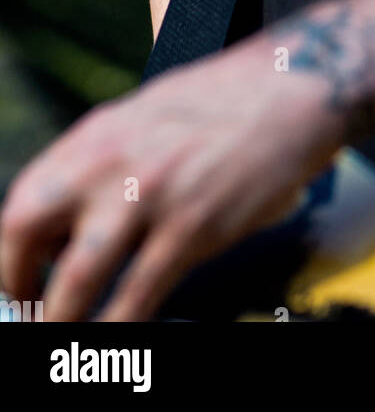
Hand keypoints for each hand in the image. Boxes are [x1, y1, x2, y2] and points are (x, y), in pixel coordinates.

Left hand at [0, 34, 343, 321]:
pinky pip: (140, 293)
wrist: (294, 88)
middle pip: (26, 230)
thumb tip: (67, 222)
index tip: (16, 284)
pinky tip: (117, 339)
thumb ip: (104, 163)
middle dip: (18, 284)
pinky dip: (120, 326)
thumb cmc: (226, 103)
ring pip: (77, 277)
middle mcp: (112, 159)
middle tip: (28, 314)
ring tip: (61, 339)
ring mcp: (152, 193)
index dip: (9, 254)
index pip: (22, 200)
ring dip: (60, 320)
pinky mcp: (194, 224)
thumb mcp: (147, 116)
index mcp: (97, 133)